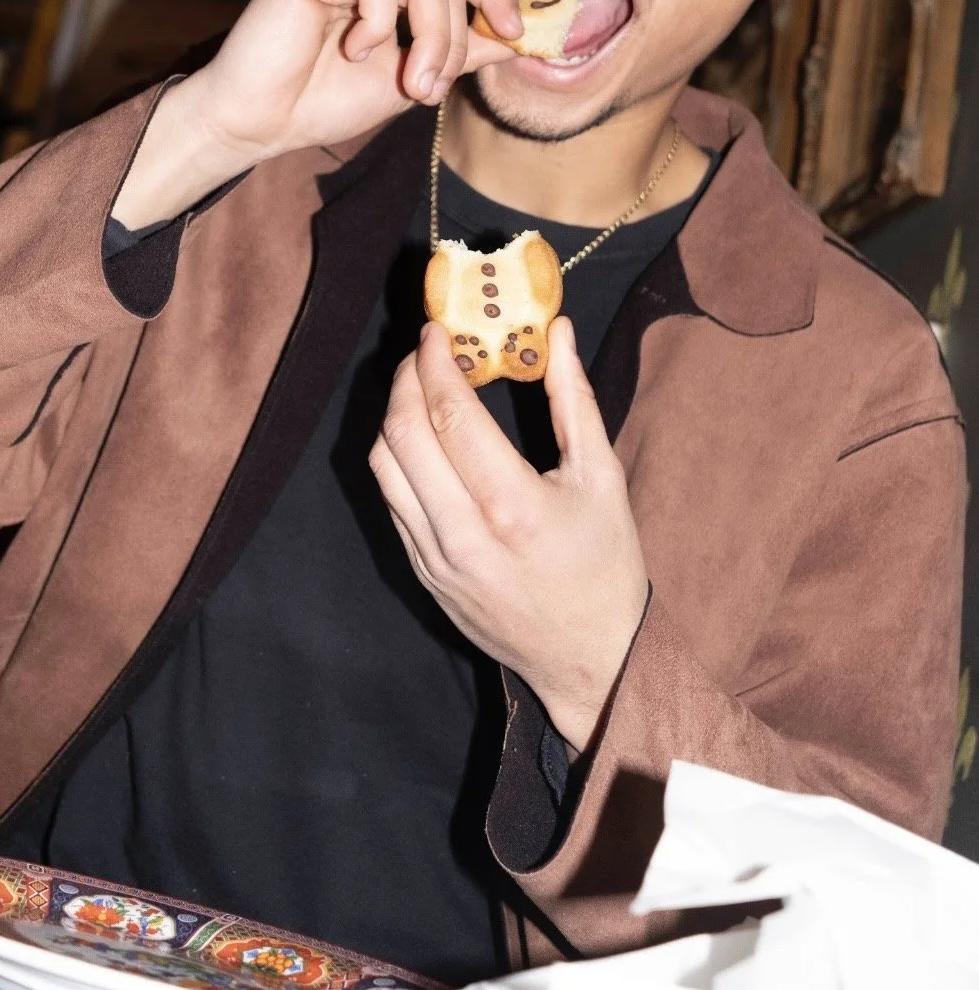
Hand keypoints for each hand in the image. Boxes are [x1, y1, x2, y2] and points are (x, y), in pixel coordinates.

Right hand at [192, 0, 519, 160]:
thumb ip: (457, 56)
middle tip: (429, 90)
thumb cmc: (320, 102)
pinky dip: (378, 25)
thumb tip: (515, 41)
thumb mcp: (408, 80)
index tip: (516, 34)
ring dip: (429, 41)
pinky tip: (349, 49)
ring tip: (405, 84)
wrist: (259, 122)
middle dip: (455, 40)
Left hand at [369, 318, 648, 750]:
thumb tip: (559, 332)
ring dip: (393, 417)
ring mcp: (435, 559)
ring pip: (384, 468)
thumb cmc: (605, 565)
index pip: (451, 415)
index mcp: (512, 506)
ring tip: (417, 388)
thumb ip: (574, 399)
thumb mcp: (602, 477)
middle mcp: (463, 534)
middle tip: (422, 352)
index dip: (435, 363)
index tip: (436, 330)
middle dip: (405, 379)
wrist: (590, 659)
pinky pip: (392, 502)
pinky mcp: (423, 575)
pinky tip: (420, 438)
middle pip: (404, 435)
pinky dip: (397, 459)